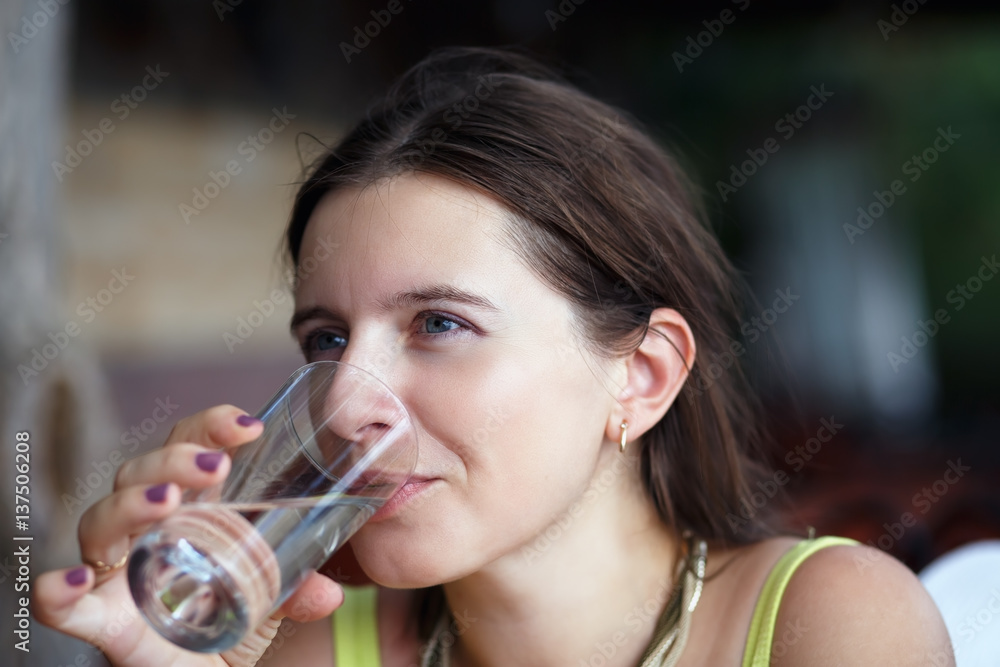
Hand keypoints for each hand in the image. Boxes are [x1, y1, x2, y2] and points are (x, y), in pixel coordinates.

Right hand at [33, 405, 344, 665]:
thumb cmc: (229, 621)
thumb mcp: (271, 600)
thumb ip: (297, 590)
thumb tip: (328, 591)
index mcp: (192, 508)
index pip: (189, 447)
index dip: (211, 427)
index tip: (248, 427)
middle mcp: (146, 528)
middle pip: (141, 472)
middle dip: (174, 458)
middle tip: (214, 465)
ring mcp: (117, 569)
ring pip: (101, 518)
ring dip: (132, 502)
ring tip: (169, 503)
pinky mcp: (98, 618)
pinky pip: (61, 602)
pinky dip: (58, 589)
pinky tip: (78, 580)